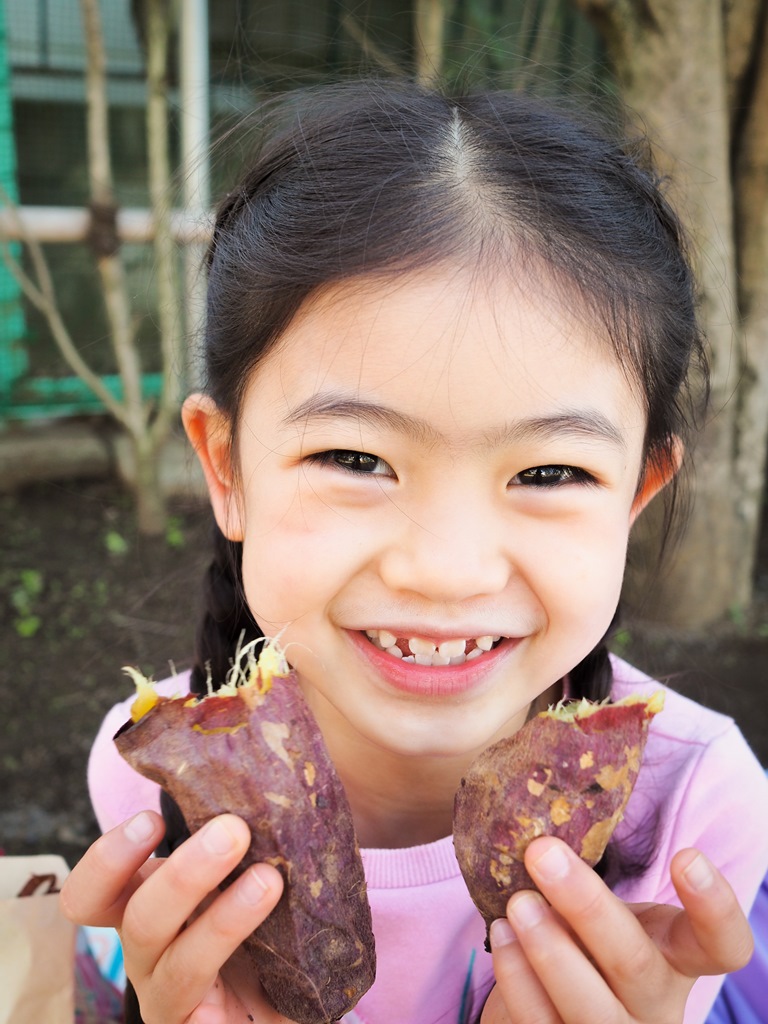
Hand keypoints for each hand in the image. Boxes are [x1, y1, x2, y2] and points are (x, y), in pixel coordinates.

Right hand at [60, 811, 290, 1023]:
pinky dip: (252, 986)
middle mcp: (151, 956)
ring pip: (182, 964)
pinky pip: (217, 1018)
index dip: (111, 858)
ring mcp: (175, 1001)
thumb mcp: (246, 866)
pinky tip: (288, 958)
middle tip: (233, 831)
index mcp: (146, 907)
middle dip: (183, 873)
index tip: (154, 821)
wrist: (299, 992)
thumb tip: (267, 772)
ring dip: (224, 919)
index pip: (93, 893)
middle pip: (137, 920)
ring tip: (269, 881)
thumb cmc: (265, 917)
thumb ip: (245, 830)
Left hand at [483, 837, 752, 1023]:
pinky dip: (517, 980)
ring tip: (516, 904)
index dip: (714, 907)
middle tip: (541, 853)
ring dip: (548, 951)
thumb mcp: (606, 906)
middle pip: (635, 963)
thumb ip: (590, 878)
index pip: (723, 944)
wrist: (550, 995)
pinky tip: (501, 938)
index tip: (685, 856)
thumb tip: (542, 828)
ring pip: (591, 1008)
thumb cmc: (585, 933)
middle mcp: (654, 1001)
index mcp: (678, 956)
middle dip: (586, 905)